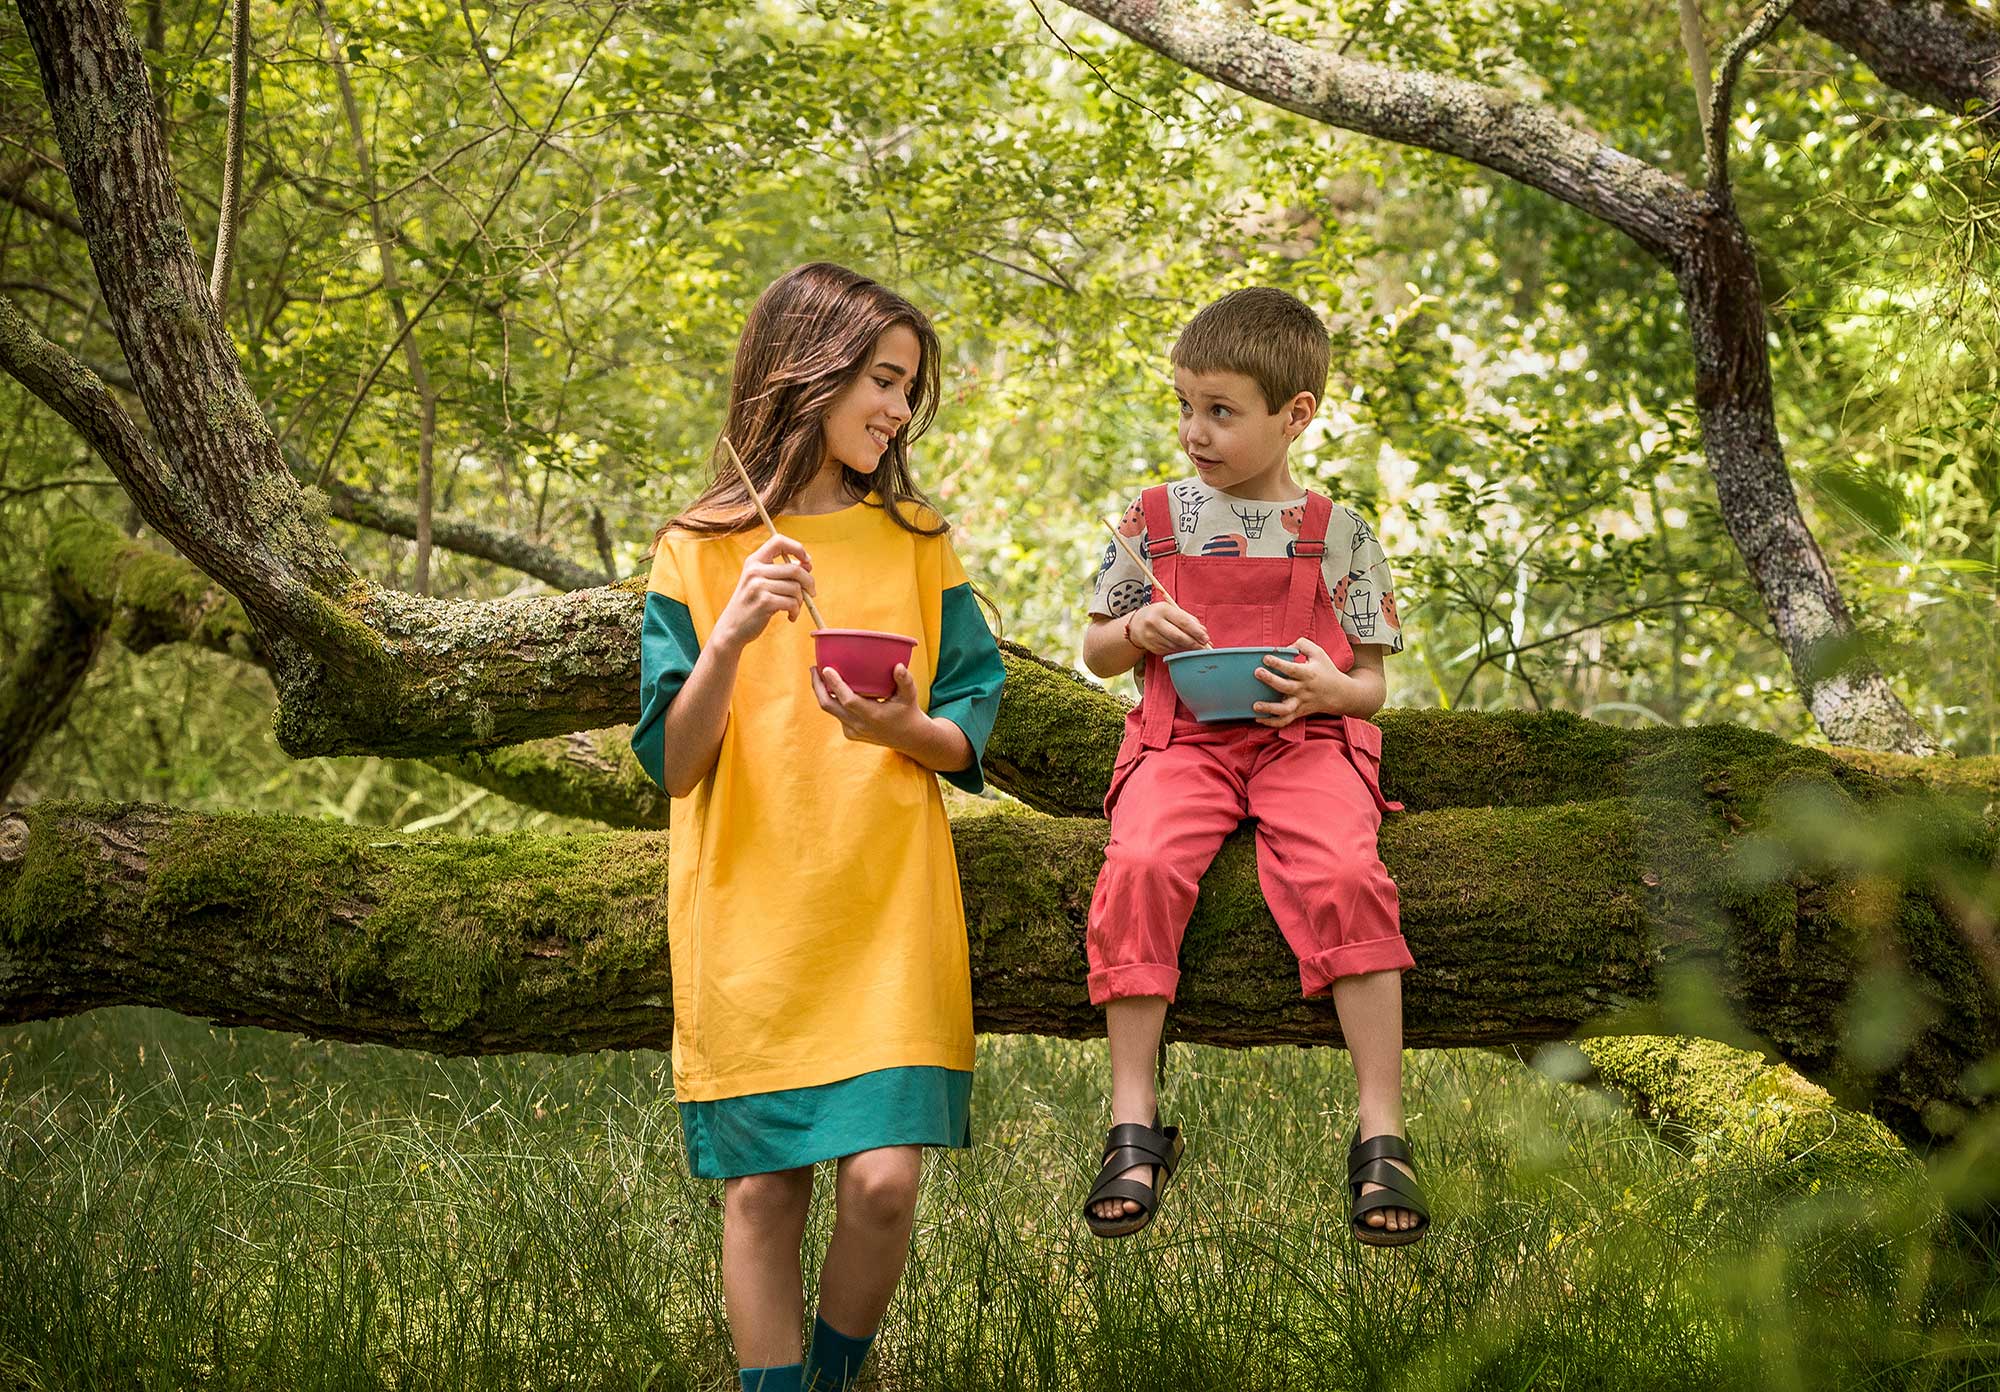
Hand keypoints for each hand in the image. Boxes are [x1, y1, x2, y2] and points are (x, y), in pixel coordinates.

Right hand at [714, 533, 815, 651]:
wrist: (732, 627)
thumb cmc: (752, 604)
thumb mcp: (762, 582)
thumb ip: (782, 572)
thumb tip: (808, 564)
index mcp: (754, 561)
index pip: (779, 541)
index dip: (797, 548)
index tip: (806, 561)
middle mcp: (755, 570)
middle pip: (794, 569)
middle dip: (809, 582)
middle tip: (811, 592)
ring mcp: (758, 586)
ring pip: (795, 588)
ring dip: (800, 601)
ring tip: (794, 608)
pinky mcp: (764, 602)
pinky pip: (792, 603)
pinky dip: (795, 611)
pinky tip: (790, 616)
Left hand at [811, 661, 928, 753]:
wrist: (908, 738)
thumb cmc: (908, 712)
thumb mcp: (910, 696)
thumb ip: (905, 681)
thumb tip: (898, 666)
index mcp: (873, 715)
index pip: (847, 700)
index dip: (835, 684)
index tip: (826, 669)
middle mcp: (859, 725)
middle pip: (829, 705)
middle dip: (818, 686)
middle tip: (814, 668)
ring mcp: (852, 731)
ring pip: (830, 710)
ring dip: (822, 693)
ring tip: (819, 675)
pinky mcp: (849, 733)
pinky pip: (836, 714)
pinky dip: (833, 701)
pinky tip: (832, 688)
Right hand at [1125, 601, 1209, 654]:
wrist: (1137, 623)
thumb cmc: (1160, 615)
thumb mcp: (1173, 611)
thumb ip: (1189, 620)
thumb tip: (1203, 633)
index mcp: (1162, 610)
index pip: (1183, 622)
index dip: (1196, 632)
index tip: (1206, 638)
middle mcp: (1154, 622)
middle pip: (1178, 637)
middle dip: (1193, 643)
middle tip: (1203, 647)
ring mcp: (1151, 636)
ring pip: (1174, 646)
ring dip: (1187, 648)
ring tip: (1194, 647)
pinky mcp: (1151, 647)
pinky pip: (1169, 651)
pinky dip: (1178, 650)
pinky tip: (1182, 647)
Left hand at [1252, 636, 1355, 726]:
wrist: (1339, 694)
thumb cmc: (1326, 671)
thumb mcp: (1318, 653)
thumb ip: (1302, 644)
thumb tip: (1283, 648)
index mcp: (1308, 674)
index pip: (1292, 669)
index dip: (1278, 663)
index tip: (1266, 658)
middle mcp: (1303, 689)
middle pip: (1286, 686)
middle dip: (1270, 680)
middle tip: (1258, 673)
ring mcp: (1300, 703)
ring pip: (1285, 709)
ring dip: (1269, 708)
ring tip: (1255, 705)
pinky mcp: (1298, 712)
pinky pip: (1285, 721)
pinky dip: (1272, 722)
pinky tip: (1259, 719)